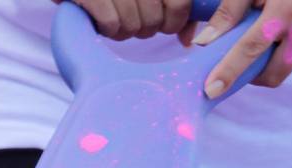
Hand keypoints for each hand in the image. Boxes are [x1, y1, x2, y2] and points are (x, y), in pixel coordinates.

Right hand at [64, 0, 194, 40]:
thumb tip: (189, 39)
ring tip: (117, 19)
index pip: (180, 3)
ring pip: (132, 26)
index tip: (168, 26)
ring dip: (124, 31)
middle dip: (146, 28)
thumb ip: (175, 7)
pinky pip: (111, 25)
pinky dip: (108, 30)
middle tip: (135, 20)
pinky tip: (102, 21)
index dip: (176, 21)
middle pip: (155, 20)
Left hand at [189, 0, 291, 97]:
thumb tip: (203, 42)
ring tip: (280, 27)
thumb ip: (230, 11)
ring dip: (277, 56)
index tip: (211, 91)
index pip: (250, 50)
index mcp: (287, 10)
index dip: (229, 72)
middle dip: (256, 72)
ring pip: (288, 68)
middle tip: (248, 54)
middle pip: (272, 75)